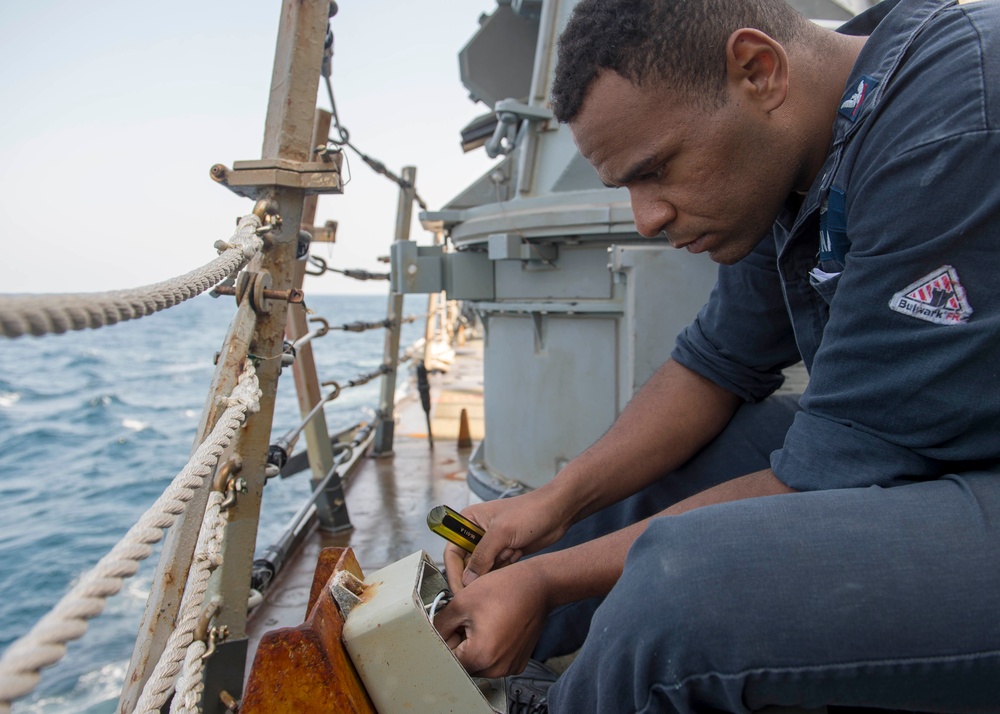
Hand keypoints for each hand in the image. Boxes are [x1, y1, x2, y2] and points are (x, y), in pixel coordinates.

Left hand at [434, 562, 549, 677]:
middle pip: (464, 662)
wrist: (538, 585)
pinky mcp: (518, 662)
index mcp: (481, 657)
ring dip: (475, 644)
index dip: (446, 638)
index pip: (448, 658)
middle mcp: (497, 669)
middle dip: (461, 642)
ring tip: (484, 620)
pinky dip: (491, 646)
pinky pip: (495, 659)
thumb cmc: (505, 589)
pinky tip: (496, 625)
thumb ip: (440, 624)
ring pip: (480, 661)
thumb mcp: (462, 601)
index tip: (453, 624)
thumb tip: (431, 634)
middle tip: (469, 618)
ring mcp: (509, 667)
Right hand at [443, 488, 573, 592]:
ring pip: (482, 569)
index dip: (454, 573)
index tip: (460, 591)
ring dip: (498, 566)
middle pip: (466, 564)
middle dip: (482, 569)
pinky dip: (506, 566)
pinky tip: (518, 551)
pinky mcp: (503, 552)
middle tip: (497, 569)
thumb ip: (481, 556)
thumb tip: (466, 580)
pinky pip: (496, 570)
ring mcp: (490, 544)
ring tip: (512, 549)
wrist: (557, 512)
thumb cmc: (530, 512)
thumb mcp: (502, 533)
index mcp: (468, 520)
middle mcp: (475, 532)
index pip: (451, 552)